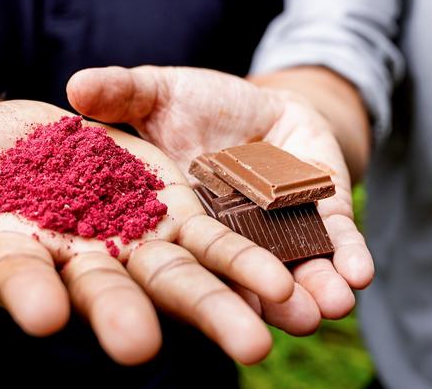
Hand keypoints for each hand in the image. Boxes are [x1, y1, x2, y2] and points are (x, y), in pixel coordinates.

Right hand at [0, 100, 294, 364]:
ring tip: (254, 342)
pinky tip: (287, 290)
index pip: (18, 274)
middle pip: (109, 293)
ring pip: (182, 279)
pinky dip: (253, 268)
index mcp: (27, 243)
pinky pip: (222, 245)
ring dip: (217, 310)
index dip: (28, 293)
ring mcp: (142, 241)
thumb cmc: (10, 144)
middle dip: (126, 318)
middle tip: (140, 351)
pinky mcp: (187, 219)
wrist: (68, 135)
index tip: (42, 315)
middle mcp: (88, 258)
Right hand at [67, 66, 373, 332]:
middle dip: (238, 313)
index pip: (165, 268)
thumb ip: (123, 93)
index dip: (158, 298)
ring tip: (316, 310)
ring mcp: (275, 233)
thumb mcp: (159, 92)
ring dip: (304, 296)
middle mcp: (224, 242)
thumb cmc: (199, 103)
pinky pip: (334, 241)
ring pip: (288, 275)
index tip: (150, 337)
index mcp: (174, 224)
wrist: (263, 101)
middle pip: (227, 285)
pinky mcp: (319, 215)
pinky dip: (347, 257)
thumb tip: (75, 88)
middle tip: (252, 344)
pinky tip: (356, 274)